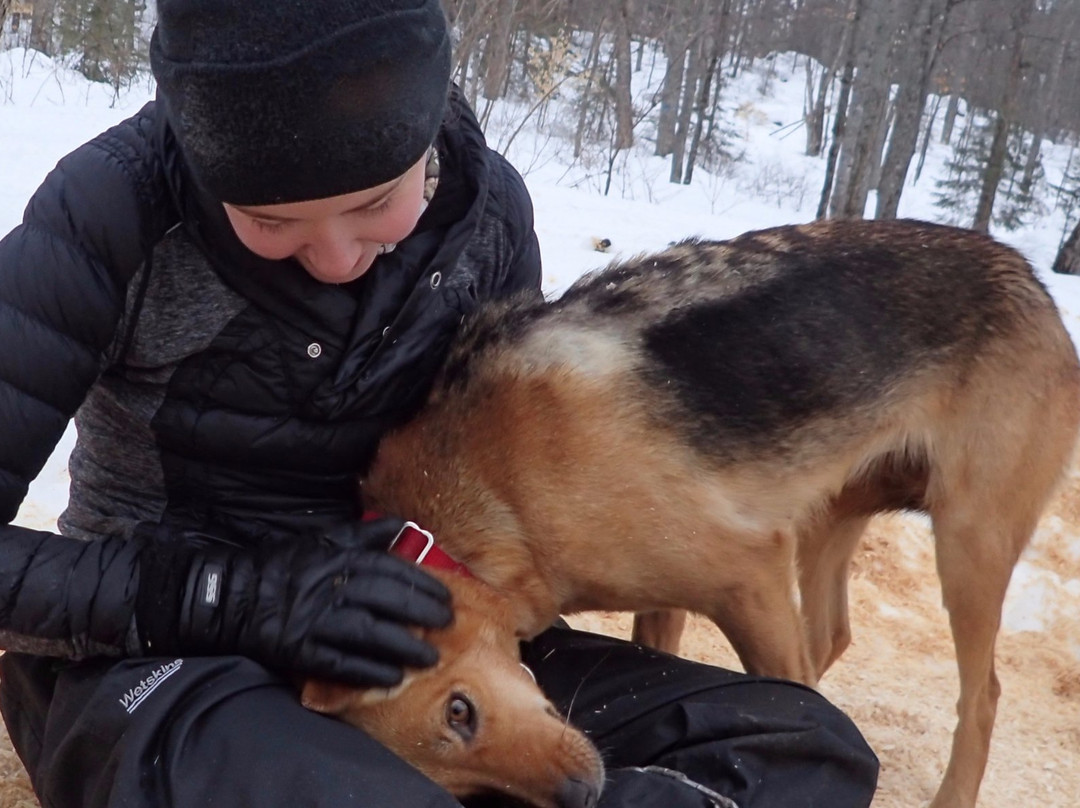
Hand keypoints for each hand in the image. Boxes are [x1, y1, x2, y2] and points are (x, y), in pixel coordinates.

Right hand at [133, 520, 451, 685]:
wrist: (232, 595)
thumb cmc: (283, 568)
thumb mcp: (322, 540)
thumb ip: (363, 535)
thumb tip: (400, 527)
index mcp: (339, 560)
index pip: (390, 569)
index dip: (421, 583)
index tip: (446, 596)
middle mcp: (332, 588)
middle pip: (386, 599)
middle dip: (421, 612)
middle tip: (447, 623)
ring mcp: (316, 620)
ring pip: (369, 633)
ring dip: (403, 646)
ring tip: (429, 657)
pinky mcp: (301, 649)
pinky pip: (340, 662)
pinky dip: (368, 671)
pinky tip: (392, 677)